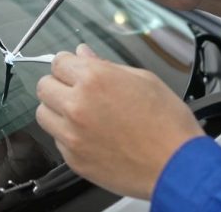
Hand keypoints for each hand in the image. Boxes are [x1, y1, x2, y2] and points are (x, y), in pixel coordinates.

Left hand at [35, 44, 203, 199]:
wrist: (177, 166)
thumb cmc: (167, 124)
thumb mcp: (143, 79)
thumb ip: (106, 65)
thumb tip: (85, 54)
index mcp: (94, 79)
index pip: (58, 61)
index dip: (68, 64)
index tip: (74, 69)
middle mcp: (77, 106)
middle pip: (44, 86)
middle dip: (59, 84)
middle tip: (76, 90)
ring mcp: (72, 135)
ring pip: (43, 114)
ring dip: (57, 110)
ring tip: (81, 114)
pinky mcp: (74, 159)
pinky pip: (57, 140)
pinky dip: (67, 135)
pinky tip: (90, 134)